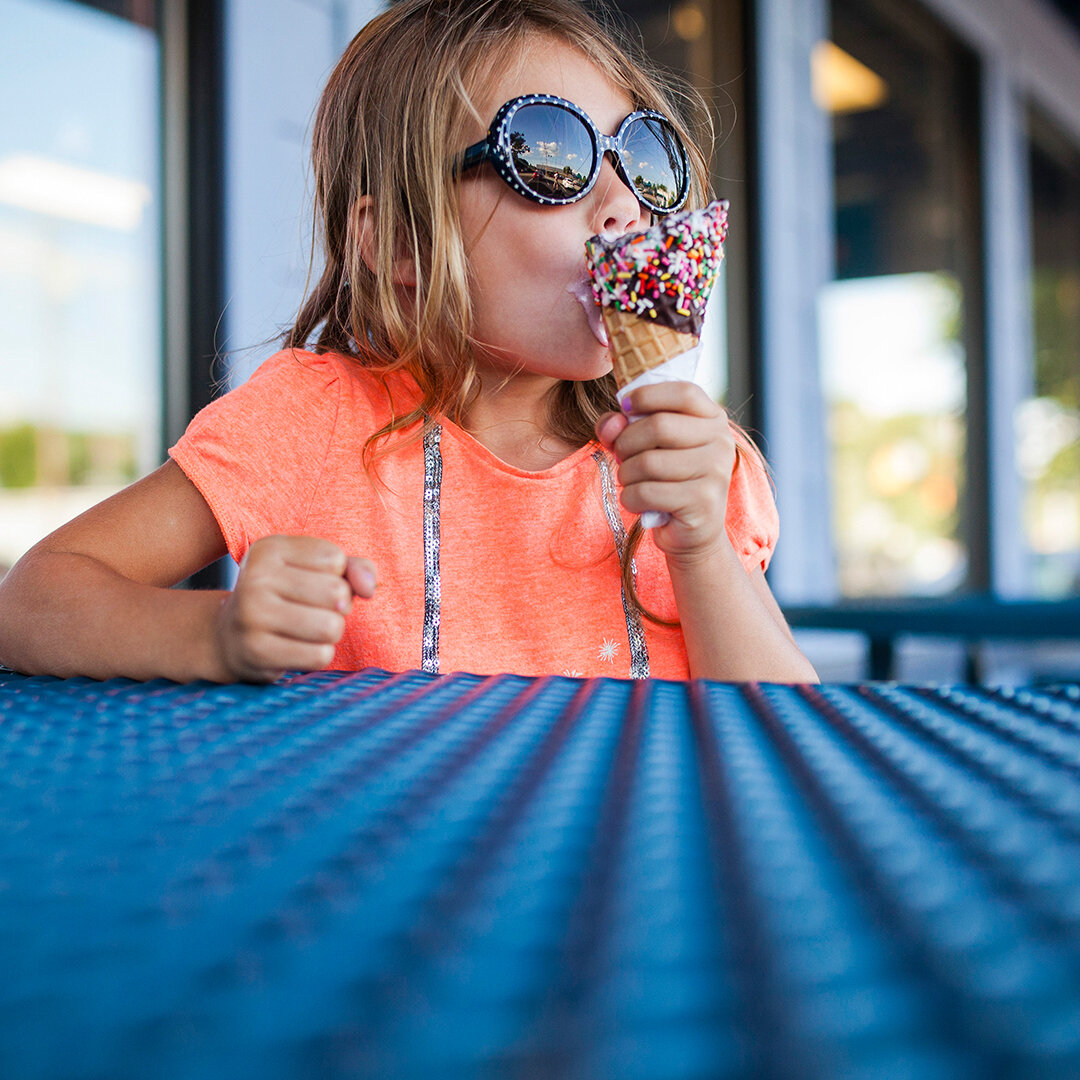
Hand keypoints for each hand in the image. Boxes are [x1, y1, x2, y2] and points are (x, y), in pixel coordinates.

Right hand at [212, 535, 376, 681]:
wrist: (229, 637)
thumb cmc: (285, 598)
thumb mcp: (315, 570)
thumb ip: (353, 568)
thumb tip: (370, 587)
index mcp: (270, 549)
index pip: (335, 559)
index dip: (337, 576)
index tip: (311, 583)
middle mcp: (256, 577)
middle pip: (337, 594)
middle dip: (338, 608)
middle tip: (313, 611)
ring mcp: (252, 615)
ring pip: (332, 627)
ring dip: (330, 634)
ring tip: (306, 630)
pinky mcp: (257, 651)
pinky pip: (320, 656)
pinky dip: (318, 655)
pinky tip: (297, 649)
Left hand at [595, 381, 736, 560]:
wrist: (692, 532)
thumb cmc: (666, 480)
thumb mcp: (644, 446)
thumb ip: (621, 427)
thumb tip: (611, 425)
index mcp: (713, 419)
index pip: (684, 392)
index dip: (648, 395)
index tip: (626, 407)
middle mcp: (721, 441)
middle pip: (659, 426)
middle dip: (626, 443)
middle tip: (622, 457)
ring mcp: (716, 472)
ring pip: (648, 462)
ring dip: (626, 474)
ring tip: (632, 481)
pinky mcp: (702, 502)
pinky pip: (647, 492)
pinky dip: (630, 498)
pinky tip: (639, 502)